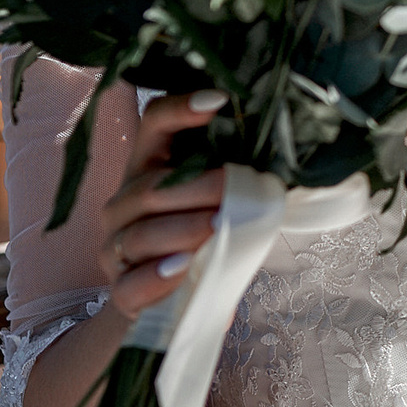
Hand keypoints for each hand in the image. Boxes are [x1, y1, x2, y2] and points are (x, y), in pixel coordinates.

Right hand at [96, 88, 227, 318]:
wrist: (179, 305)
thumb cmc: (207, 242)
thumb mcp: (222, 204)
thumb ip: (238, 178)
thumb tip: (290, 152)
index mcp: (149, 169)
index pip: (154, 124)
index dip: (181, 108)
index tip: (221, 100)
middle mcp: (124, 204)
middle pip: (149, 186)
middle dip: (196, 187)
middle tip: (233, 187)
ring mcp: (116, 249)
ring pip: (141, 234)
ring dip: (184, 229)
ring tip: (219, 227)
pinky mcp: (121, 291)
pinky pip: (131, 284)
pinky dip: (157, 277)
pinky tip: (182, 268)